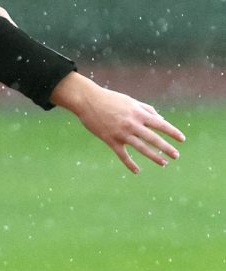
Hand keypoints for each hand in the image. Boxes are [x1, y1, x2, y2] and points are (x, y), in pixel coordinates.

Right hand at [50, 73, 184, 173]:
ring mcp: (121, 133)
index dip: (172, 132)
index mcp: (138, 113)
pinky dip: (130, 164)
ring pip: (141, 148)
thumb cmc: (110, 99)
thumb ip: (146, 109)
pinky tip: (137, 171)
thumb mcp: (130, 101)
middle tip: (176, 155)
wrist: (88, 101)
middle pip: (153, 138)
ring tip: (164, 163)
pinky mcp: (110, 140)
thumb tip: (161, 118)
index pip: (160, 124)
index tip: (182, 139)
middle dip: (167, 148)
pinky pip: (123, 155)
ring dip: (154, 156)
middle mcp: (132, 124)